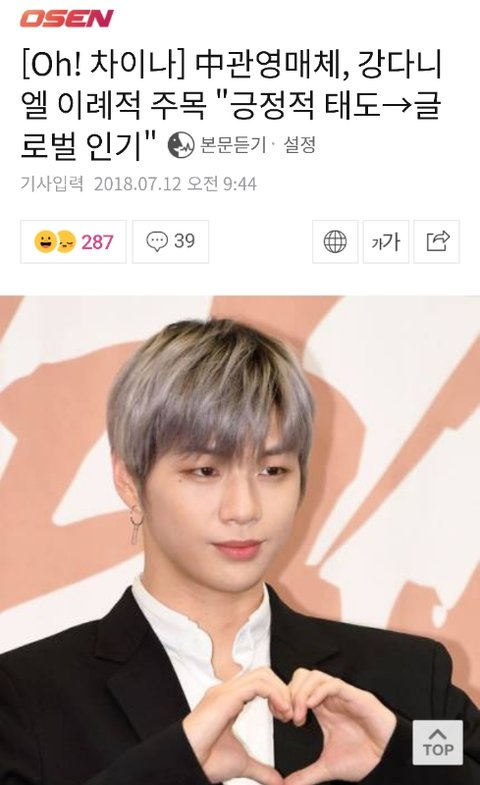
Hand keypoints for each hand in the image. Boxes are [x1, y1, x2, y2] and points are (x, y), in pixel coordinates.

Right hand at [182, 666, 291, 783]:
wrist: (188, 764)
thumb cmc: (207, 761)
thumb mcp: (242, 763)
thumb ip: (261, 769)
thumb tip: (277, 781)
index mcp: (230, 700)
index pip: (260, 681)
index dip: (278, 694)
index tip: (286, 716)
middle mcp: (228, 691)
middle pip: (264, 673)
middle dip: (282, 689)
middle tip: (291, 714)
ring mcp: (226, 691)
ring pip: (262, 674)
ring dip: (281, 691)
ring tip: (287, 713)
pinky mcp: (226, 697)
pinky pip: (258, 684)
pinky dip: (275, 694)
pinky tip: (281, 712)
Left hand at [284, 669, 396, 783]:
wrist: (388, 760)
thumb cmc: (365, 758)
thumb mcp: (328, 767)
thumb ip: (307, 775)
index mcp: (322, 709)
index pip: (297, 688)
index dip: (285, 698)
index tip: (281, 717)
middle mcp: (330, 699)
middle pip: (302, 676)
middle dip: (290, 692)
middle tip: (288, 715)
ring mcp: (342, 696)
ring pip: (315, 676)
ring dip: (301, 692)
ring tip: (299, 715)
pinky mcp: (356, 696)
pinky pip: (333, 684)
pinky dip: (318, 691)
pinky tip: (310, 707)